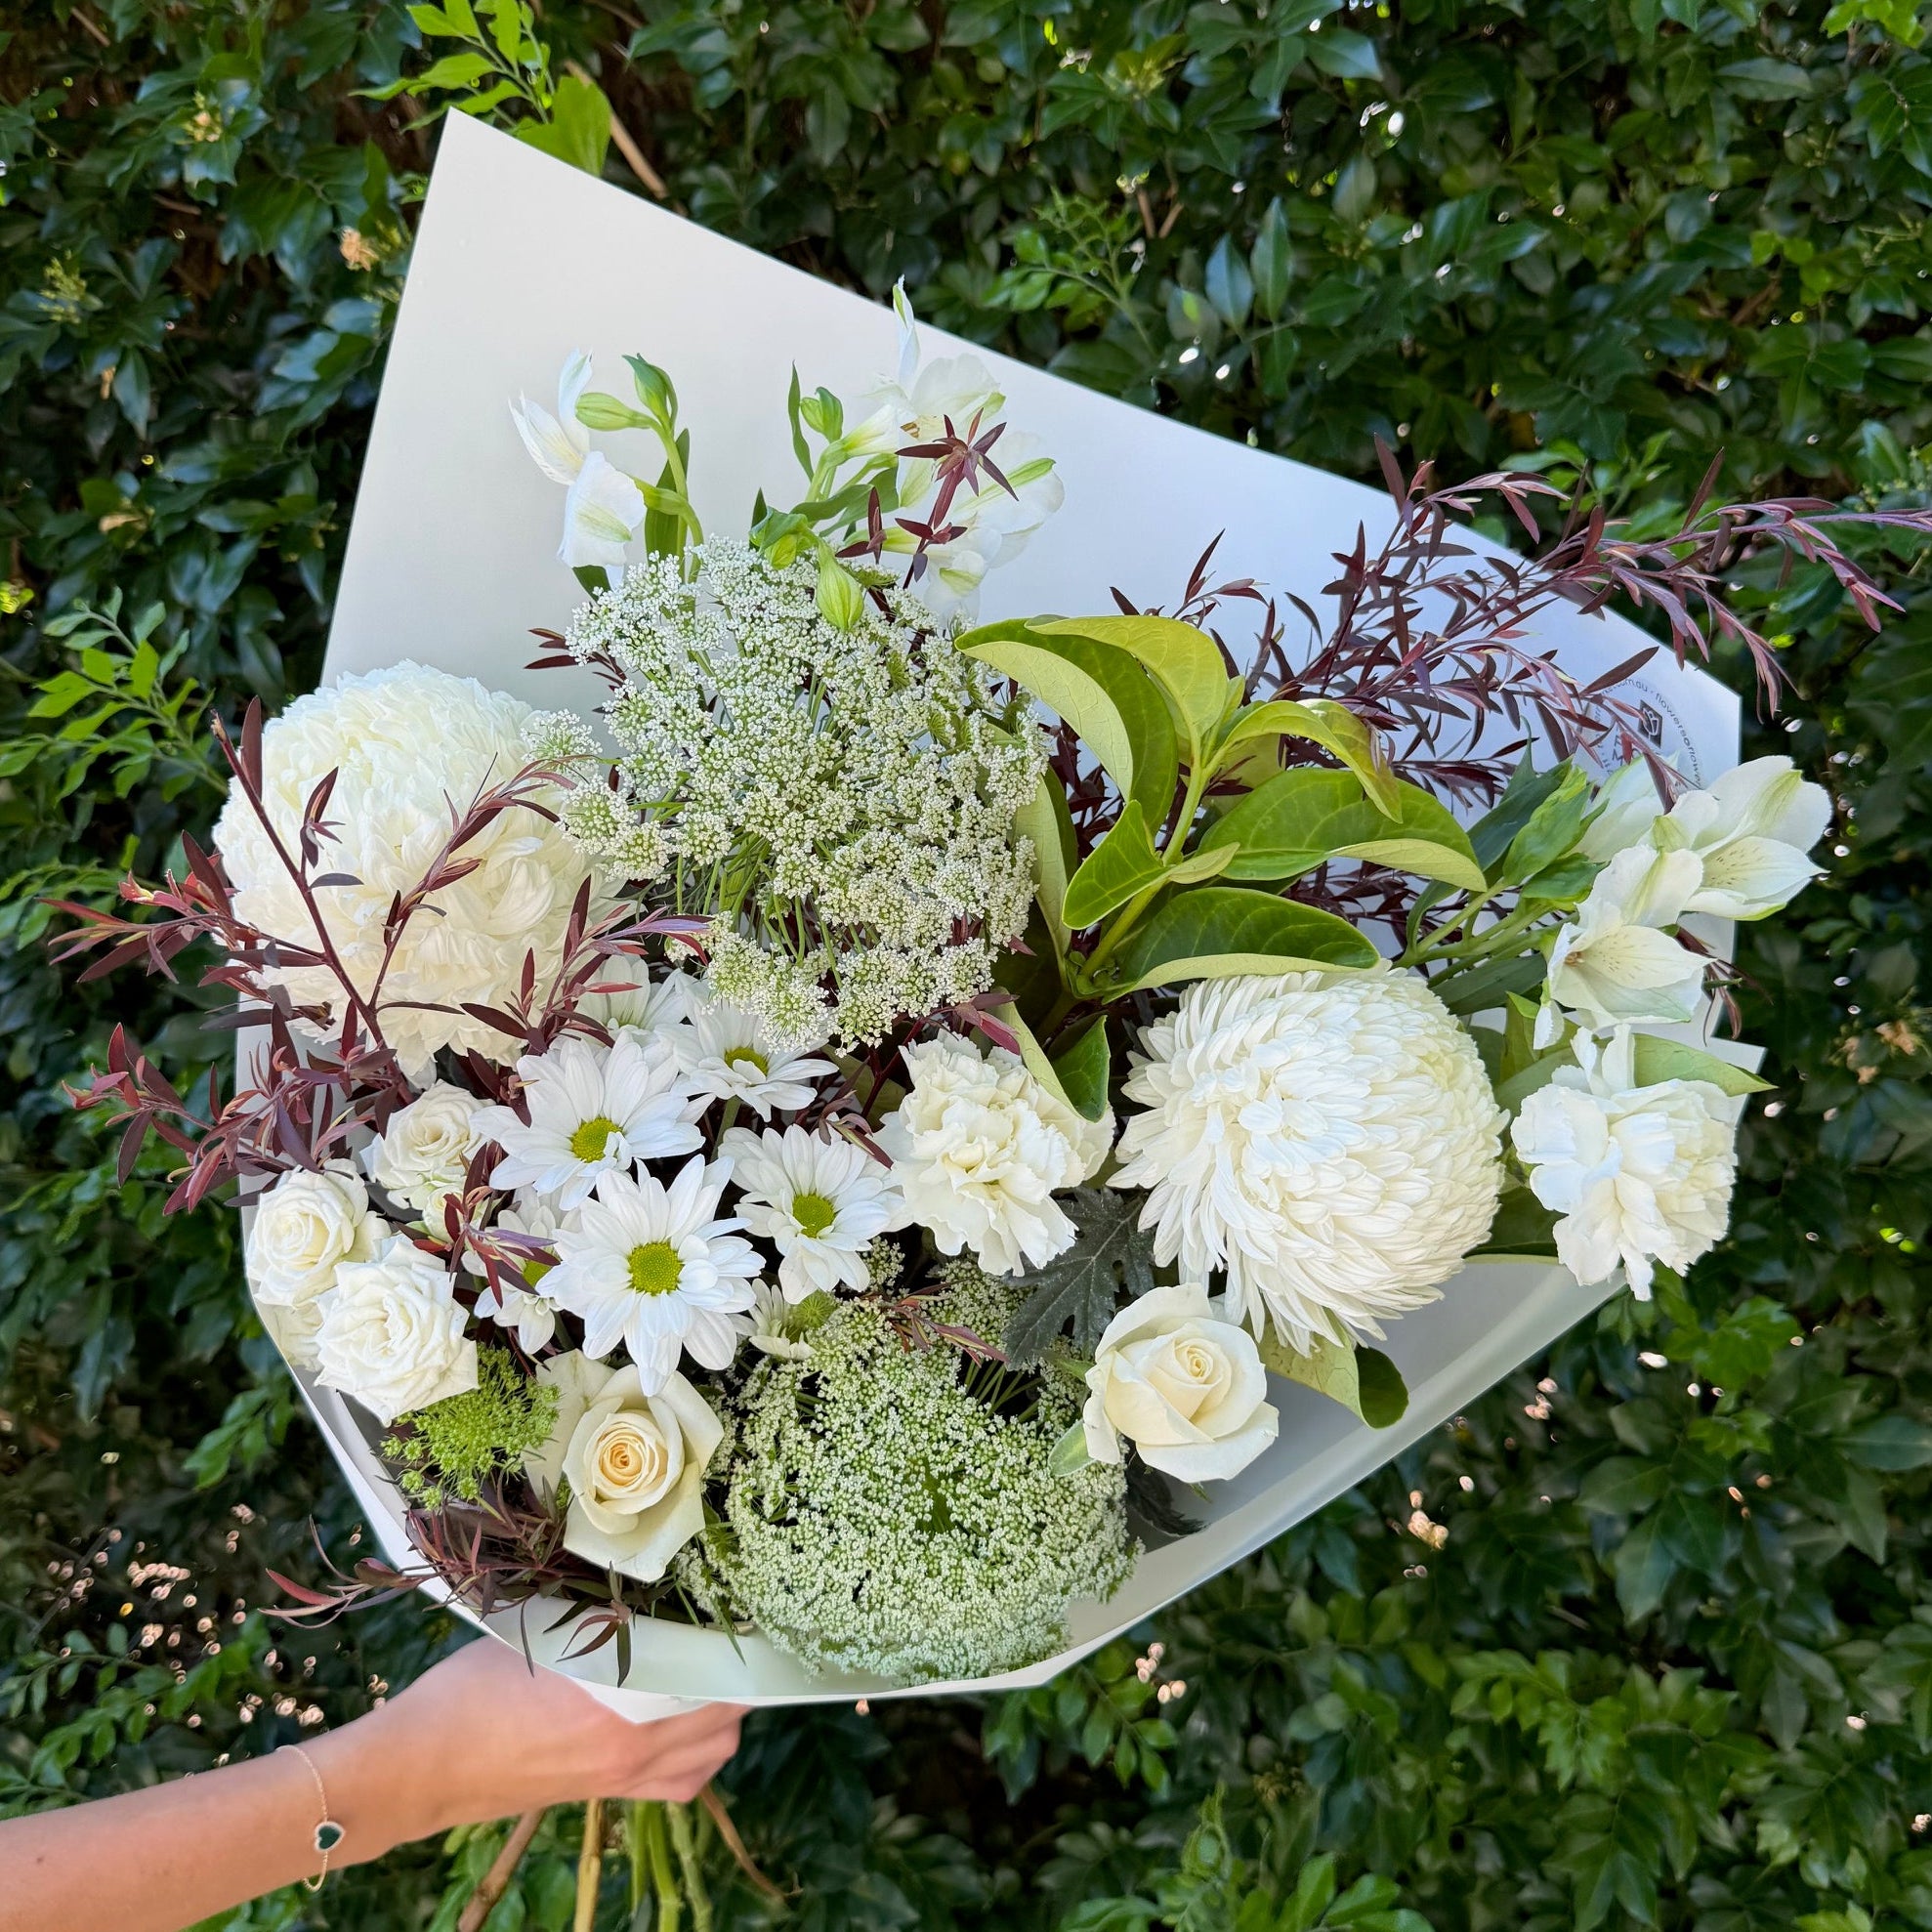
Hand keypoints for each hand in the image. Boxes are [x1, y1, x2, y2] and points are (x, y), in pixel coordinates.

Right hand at [313, 1637, 746, 1856]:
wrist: (422, 1765)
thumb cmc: (471, 1691)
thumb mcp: (540, 1633)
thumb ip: (600, 1618)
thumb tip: (644, 1580)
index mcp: (618, 1704)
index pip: (710, 1672)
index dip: (734, 1639)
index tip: (742, 1604)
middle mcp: (633, 1748)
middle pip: (726, 1714)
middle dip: (736, 1671)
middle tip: (724, 1628)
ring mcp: (624, 1778)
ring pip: (714, 1752)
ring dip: (724, 1711)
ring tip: (707, 1668)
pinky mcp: (609, 1794)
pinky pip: (684, 1783)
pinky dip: (700, 1753)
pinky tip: (683, 1720)